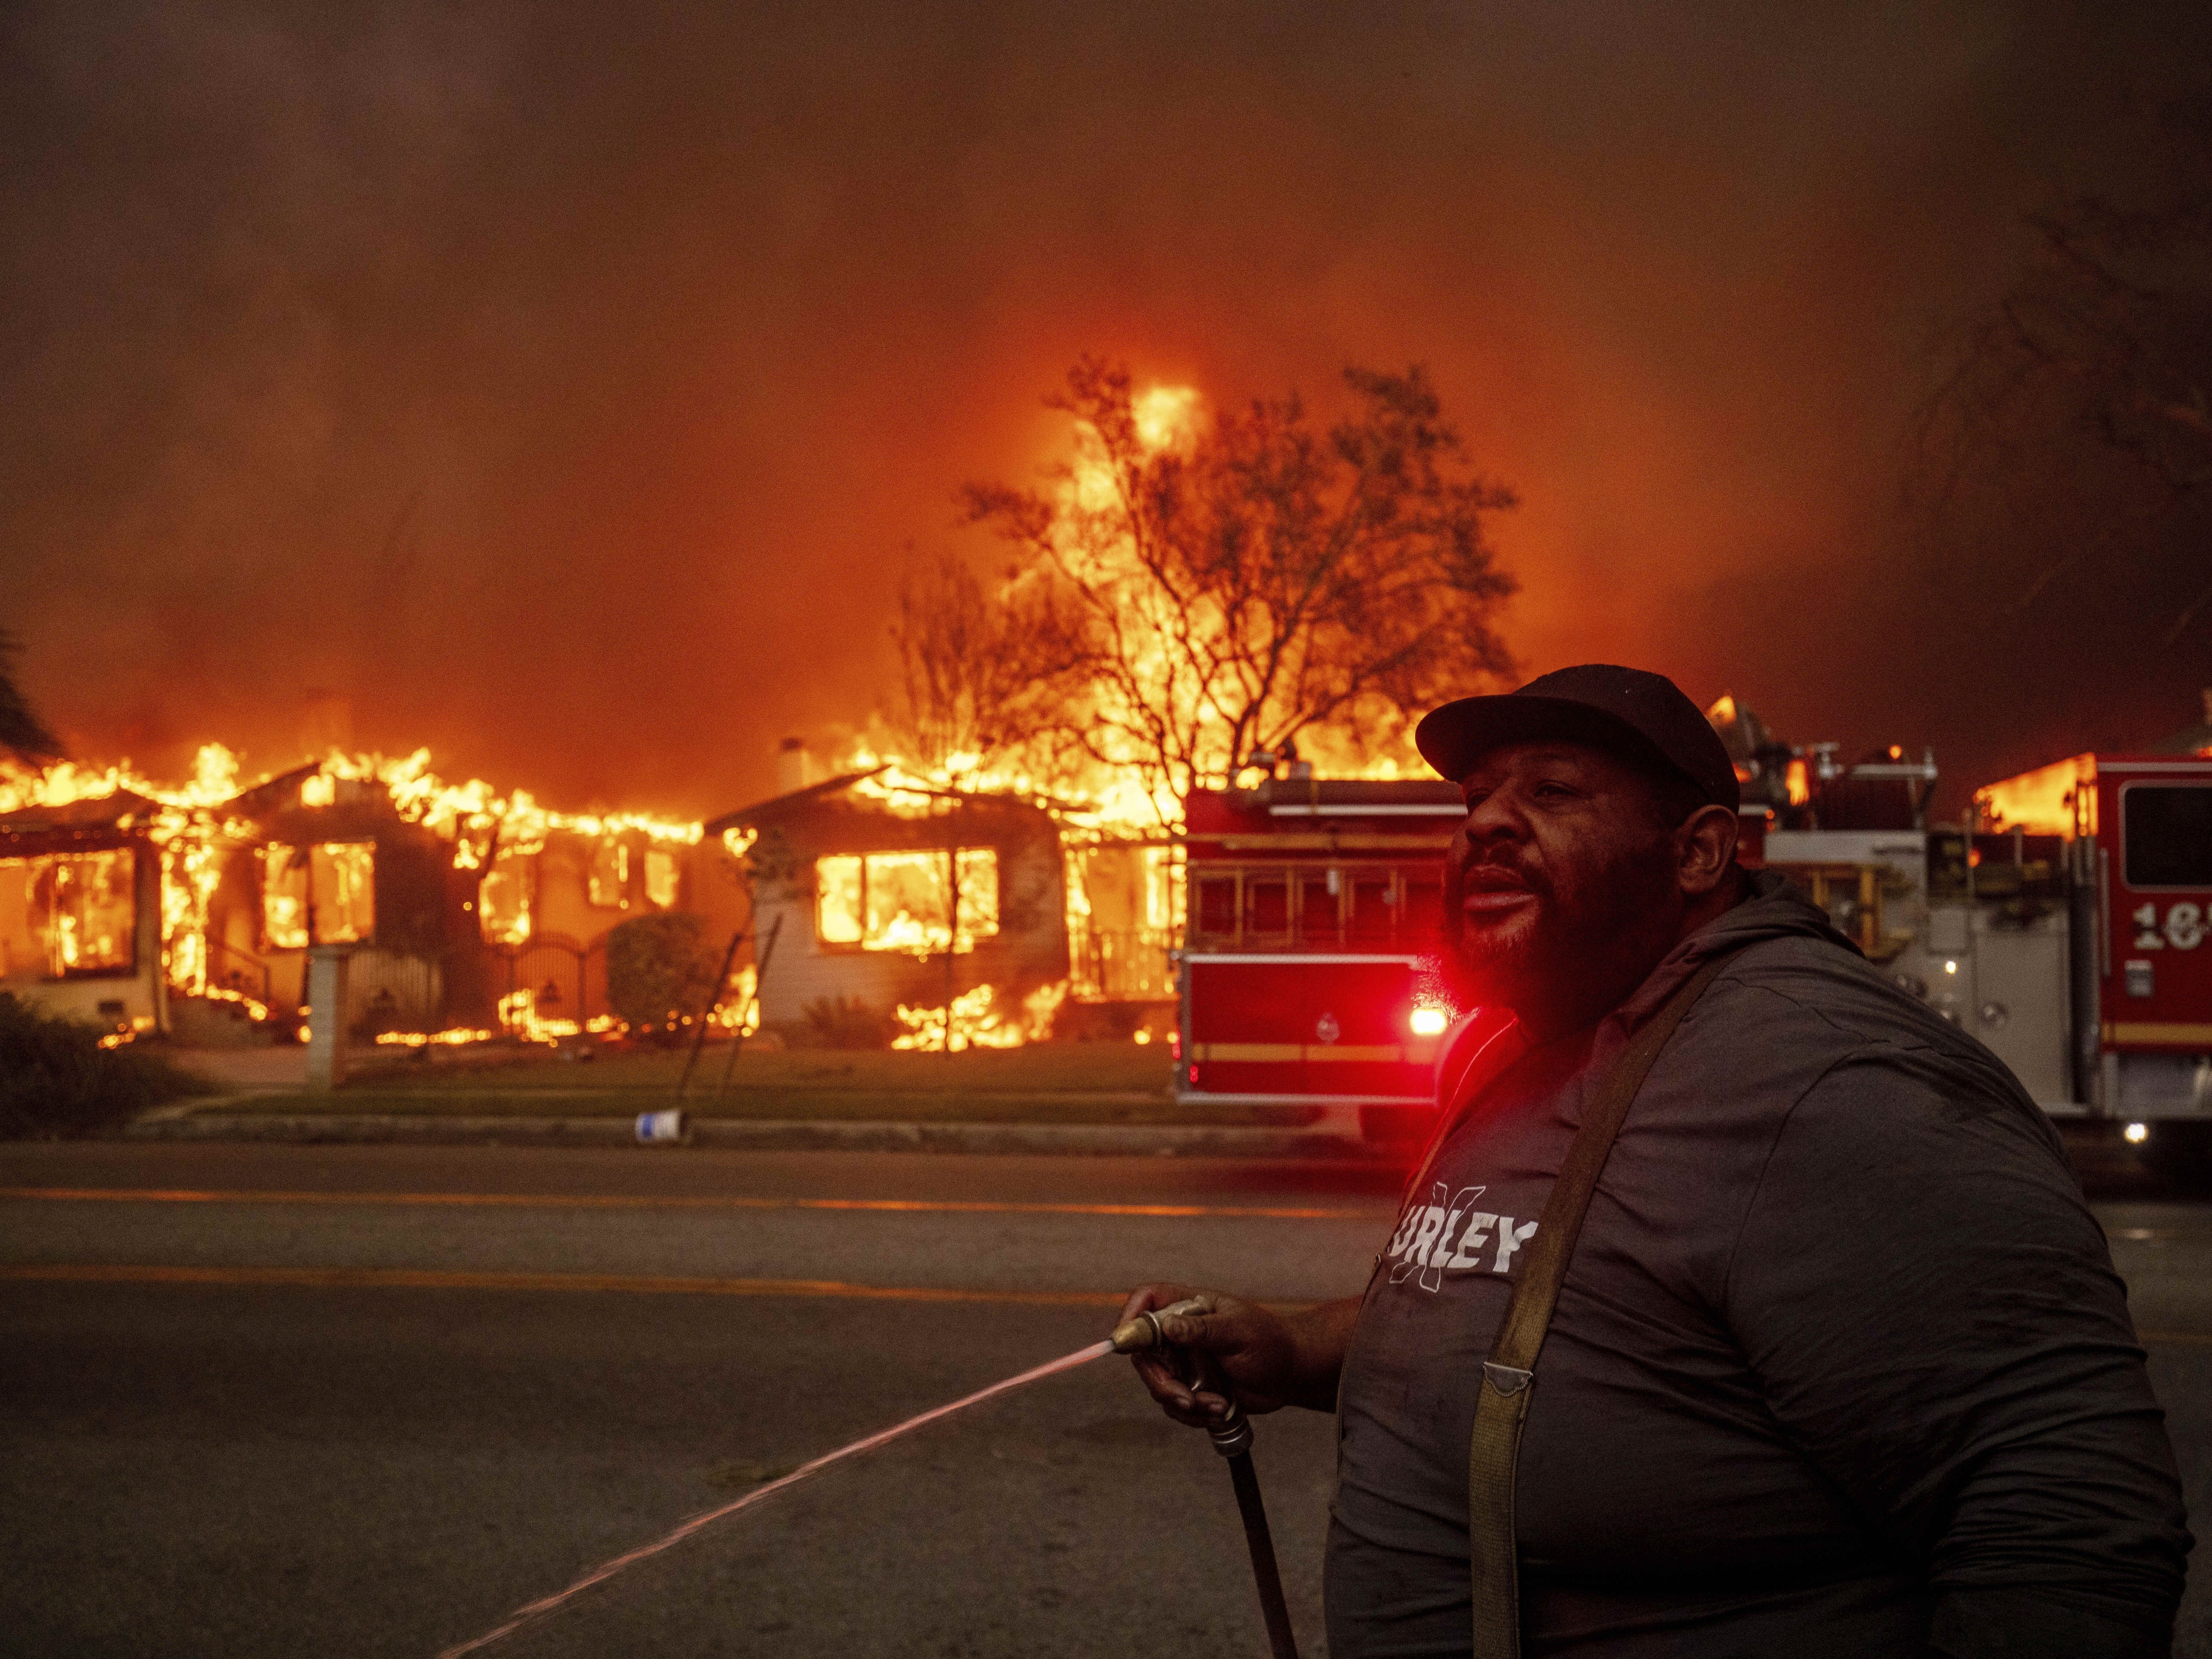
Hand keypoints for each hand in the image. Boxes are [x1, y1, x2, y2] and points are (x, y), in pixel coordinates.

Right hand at [1115, 1282, 1306, 1427]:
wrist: (1289, 1374)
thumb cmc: (1270, 1343)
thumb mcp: (1239, 1333)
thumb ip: (1202, 1330)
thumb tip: (1168, 1326)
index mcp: (1190, 1307)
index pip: (1146, 1299)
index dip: (1130, 1317)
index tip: (1125, 1343)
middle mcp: (1180, 1332)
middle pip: (1143, 1352)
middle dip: (1161, 1381)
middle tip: (1186, 1400)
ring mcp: (1184, 1361)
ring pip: (1158, 1384)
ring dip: (1184, 1402)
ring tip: (1217, 1404)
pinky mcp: (1191, 1386)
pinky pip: (1175, 1405)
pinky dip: (1195, 1413)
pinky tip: (1220, 1409)